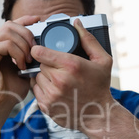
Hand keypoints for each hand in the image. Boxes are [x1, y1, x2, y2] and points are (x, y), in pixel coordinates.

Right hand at [0, 15, 38, 110]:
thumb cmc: (10, 90)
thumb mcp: (26, 70)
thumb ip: (30, 56)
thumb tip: (42, 46)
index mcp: (2, 46)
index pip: (13, 24)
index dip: (26, 20)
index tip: (38, 20)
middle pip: (11, 25)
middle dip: (27, 35)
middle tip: (34, 52)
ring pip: (9, 32)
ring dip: (23, 45)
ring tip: (27, 61)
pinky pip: (6, 43)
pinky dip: (17, 53)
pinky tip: (20, 66)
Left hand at [31, 19, 113, 133]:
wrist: (98, 116)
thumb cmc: (100, 87)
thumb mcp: (102, 60)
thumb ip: (88, 39)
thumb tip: (76, 23)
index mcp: (70, 66)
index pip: (39, 52)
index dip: (39, 50)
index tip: (41, 51)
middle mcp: (58, 80)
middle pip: (39, 65)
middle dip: (46, 65)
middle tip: (58, 68)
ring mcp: (51, 95)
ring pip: (36, 78)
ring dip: (43, 77)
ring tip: (57, 80)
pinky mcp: (46, 106)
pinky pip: (35, 92)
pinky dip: (42, 90)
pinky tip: (54, 90)